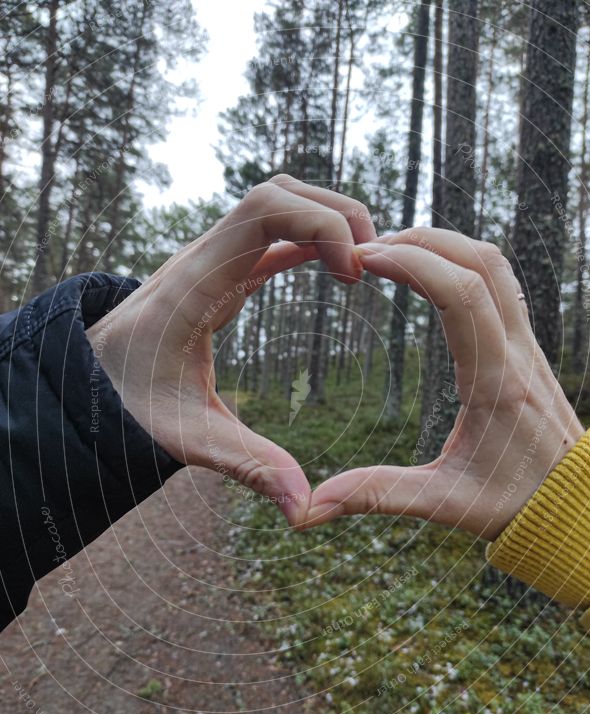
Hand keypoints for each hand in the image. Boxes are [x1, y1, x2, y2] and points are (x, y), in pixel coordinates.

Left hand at [86, 175, 374, 524]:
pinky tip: (336, 267)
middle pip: (276, 192)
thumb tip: (304, 509)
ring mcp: (210, 259)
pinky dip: (308, 239)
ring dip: (323, 221)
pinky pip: (270, 234)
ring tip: (356, 270)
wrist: (87, 380)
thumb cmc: (128, 404)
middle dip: (334, 213)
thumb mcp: (188, 438)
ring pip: (275, 203)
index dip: (320, 223)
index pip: (263, 210)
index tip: (353, 273)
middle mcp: (203, 258)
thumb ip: (248, 466)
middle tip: (367, 270)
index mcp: (196, 284)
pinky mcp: (219, 271)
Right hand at [302, 227, 583, 539]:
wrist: (574, 501)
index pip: (460, 294)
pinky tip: (429, 275)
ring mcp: (526, 342)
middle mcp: (517, 351)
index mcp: (496, 382)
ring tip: (392, 252)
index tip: (363, 259)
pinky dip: (461, 261)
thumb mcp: (443, 503)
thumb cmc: (513, 503)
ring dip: (443, 245)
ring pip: (494, 263)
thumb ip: (378, 495)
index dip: (410, 263)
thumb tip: (313, 507)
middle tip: (366, 250)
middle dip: (420, 242)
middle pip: (478, 260)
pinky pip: (499, 281)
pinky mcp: (526, 344)